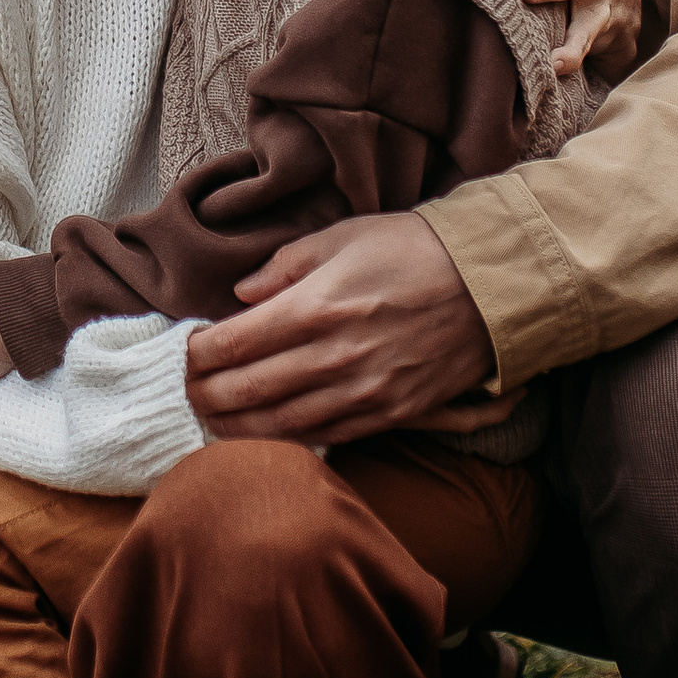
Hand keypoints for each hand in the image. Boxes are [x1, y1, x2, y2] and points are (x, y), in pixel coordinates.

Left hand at [183, 214, 498, 445]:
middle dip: (204, 395)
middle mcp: (333, 356)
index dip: (197, 354)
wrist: (493, 286)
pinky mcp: (389, 414)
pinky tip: (262, 437)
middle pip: (246, 391)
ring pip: (278, 425)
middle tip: (185, 392)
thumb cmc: (415, 250)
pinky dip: (285, 441)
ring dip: (234, 428)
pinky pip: (324, 437)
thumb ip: (286, 265)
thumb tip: (242, 295)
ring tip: (209, 421)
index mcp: (317, 306)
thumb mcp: (345, 236)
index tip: (186, 353)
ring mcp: (362, 392)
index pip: (233, 343)